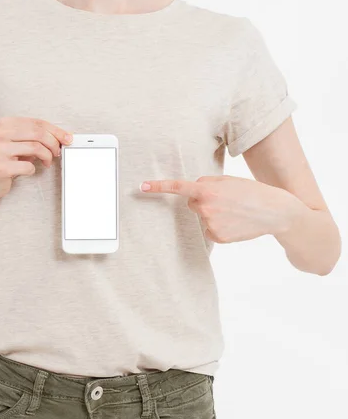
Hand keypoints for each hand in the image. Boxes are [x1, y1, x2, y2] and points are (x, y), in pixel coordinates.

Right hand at [0, 117, 72, 201]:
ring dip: (47, 156)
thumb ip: (35, 137)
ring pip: (36, 148)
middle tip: (57, 152)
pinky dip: (33, 169)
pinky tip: (28, 170)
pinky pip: (28, 166)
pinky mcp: (0, 167)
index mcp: (6, 124)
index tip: (68, 138)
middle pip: (38, 133)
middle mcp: (0, 134)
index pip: (37, 123)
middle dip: (54, 143)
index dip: (56, 131)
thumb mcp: (18, 143)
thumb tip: (62, 137)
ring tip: (46, 162)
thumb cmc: (5, 159)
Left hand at [140, 175, 302, 243]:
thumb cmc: (252, 192)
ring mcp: (211, 225)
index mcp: (207, 190)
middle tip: (226, 199)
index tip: (142, 186)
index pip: (178, 188)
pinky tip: (234, 222)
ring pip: (202, 217)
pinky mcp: (218, 238)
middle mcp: (205, 209)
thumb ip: (207, 183)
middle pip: (192, 202)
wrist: (276, 213)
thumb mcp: (229, 181)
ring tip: (234, 210)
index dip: (158, 186)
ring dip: (213, 213)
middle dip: (204, 199)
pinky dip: (219, 226)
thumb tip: (193, 192)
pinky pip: (209, 230)